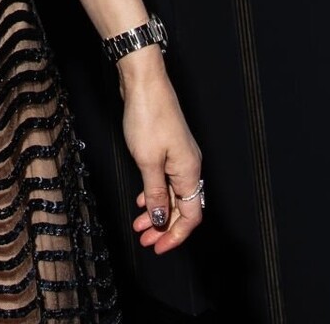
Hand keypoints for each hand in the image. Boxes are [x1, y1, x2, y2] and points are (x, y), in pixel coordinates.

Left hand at [119, 55, 203, 252]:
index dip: (175, 235)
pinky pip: (166, 180)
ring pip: (173, 194)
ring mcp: (179, 156)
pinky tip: (143, 199)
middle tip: (144, 240)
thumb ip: (156, 192)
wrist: (144, 82)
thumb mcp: (147, 161)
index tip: (158, 247)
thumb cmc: (148, 116)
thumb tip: (161, 219)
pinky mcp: (168, 147)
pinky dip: (155, 193)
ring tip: (139, 225)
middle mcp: (189, 166)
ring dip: (157, 212)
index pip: (190, 216)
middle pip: (183, 208)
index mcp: (189, 172)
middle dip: (164, 227)